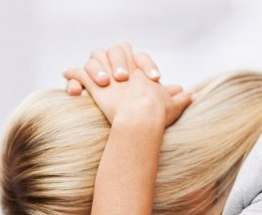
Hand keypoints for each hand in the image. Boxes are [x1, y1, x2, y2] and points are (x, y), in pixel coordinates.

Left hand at [62, 43, 191, 126]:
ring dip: (93, 68)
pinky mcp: (94, 85)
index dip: (126, 62)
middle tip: (113, 77)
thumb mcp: (173, 104)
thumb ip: (182, 98)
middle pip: (112, 51)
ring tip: (94, 78)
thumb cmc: (157, 114)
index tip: (127, 77)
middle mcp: (122, 68)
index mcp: (138, 70)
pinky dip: (71, 74)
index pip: (130, 54)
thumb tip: (194, 95)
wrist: (142, 118)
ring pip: (95, 59)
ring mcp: (108, 75)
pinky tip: (67, 74)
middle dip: (110, 60)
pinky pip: (78, 73)